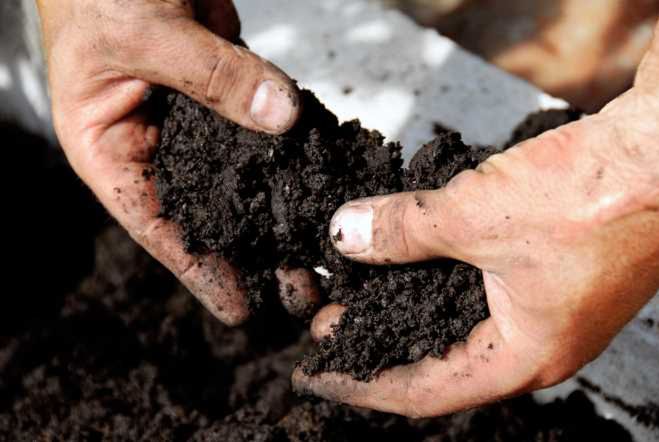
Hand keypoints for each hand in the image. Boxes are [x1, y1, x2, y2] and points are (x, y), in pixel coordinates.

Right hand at [37, 0, 316, 324]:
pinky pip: (264, 125)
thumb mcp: (144, 35)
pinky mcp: (227, 88)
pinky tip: (321, 179)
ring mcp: (194, 118)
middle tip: (300, 287)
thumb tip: (282, 117)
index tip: (240, 309)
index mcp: (111, 147)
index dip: (199, 271)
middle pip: (207, 211)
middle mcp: (153, 143)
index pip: (157, 225)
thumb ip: (212, 76)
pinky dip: (291, 151)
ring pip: (241, 174)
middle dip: (252, 250)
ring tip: (318, 248)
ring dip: (278, 209)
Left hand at [293, 24, 658, 416]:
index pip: (420, 391)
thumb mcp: (476, 215)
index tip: (316, 372)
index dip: (361, 383)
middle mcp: (535, 344)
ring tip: (357, 290)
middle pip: (436, 358)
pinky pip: (477, 286)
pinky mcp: (549, 271)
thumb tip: (344, 233)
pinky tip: (408, 255)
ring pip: (456, 320)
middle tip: (329, 325)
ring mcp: (546, 308)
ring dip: (404, 304)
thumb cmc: (596, 196)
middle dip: (378, 341)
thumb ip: (403, 230)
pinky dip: (435, 276)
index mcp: (523, 357)